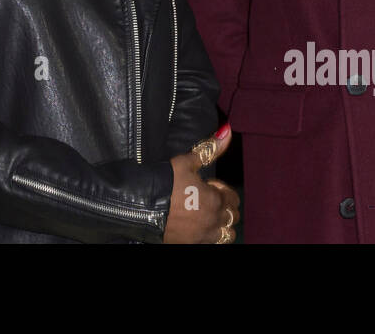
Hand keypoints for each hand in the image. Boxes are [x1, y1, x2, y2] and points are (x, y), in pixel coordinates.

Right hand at [163, 123, 240, 243]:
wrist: (141, 205)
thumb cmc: (166, 180)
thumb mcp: (188, 161)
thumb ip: (211, 149)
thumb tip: (228, 131)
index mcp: (216, 200)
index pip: (232, 197)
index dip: (221, 189)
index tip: (207, 184)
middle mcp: (213, 221)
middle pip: (232, 217)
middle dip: (224, 207)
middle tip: (207, 198)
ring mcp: (202, 236)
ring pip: (225, 234)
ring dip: (220, 224)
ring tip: (205, 215)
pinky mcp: (190, 244)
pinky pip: (210, 242)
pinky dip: (207, 234)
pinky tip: (195, 225)